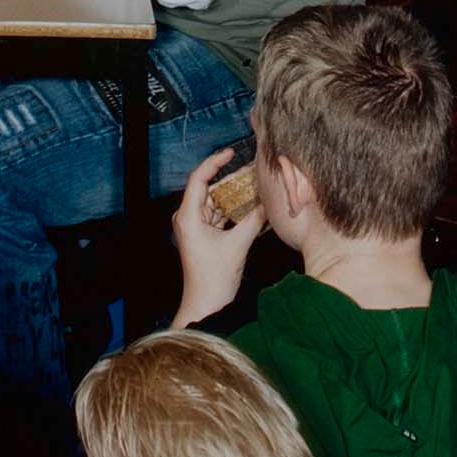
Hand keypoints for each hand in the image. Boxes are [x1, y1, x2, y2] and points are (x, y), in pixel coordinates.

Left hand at [168, 145, 260, 326]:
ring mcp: (193, 226)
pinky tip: (248, 203)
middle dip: (228, 177)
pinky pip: (216, 213)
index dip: (215, 162)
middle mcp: (187, 218)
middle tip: (248, 168)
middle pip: (206, 187)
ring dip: (231, 193)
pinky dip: (230, 208)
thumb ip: (255, 220)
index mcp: (188, 216)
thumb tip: (269, 202)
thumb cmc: (215, 278)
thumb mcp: (239, 244)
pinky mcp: (201, 234)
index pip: (198, 178)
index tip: (231, 152)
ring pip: (213, 200)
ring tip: (252, 183)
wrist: (206, 304)